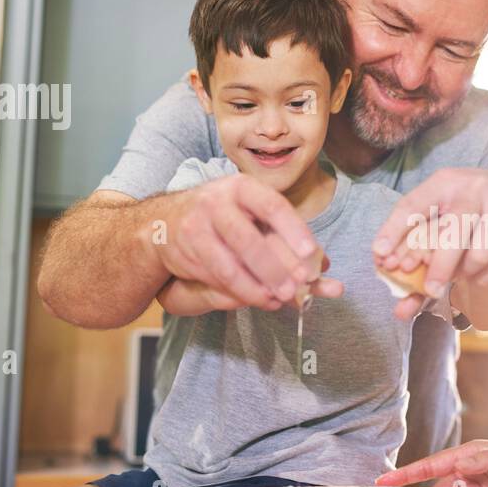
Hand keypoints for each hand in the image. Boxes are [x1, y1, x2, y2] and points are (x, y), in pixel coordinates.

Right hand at [158, 174, 339, 309]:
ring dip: (257, 286)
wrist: (164, 222)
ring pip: (230, 264)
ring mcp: (197, 226)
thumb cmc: (223, 216)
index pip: (272, 205)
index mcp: (242, 187)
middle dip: (275, 267)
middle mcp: (216, 202)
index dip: (293, 229)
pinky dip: (240, 291)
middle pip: (249, 239)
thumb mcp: (250, 211)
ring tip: (279, 298)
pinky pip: (216, 276)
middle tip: (298, 285)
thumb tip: (324, 264)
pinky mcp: (185, 250)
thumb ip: (284, 234)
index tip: (311, 253)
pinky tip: (259, 299)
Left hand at [372, 169, 487, 300]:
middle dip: (439, 266)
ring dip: (465, 273)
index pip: (413, 205)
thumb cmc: (468, 215)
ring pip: (479, 252)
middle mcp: (474, 188)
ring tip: (459, 275)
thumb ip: (418, 259)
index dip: (394, 230)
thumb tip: (400, 310)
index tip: (379, 255)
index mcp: (445, 182)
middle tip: (429, 290)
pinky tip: (477, 276)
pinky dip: (485, 276)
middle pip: (454, 231)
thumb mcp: (442, 221)